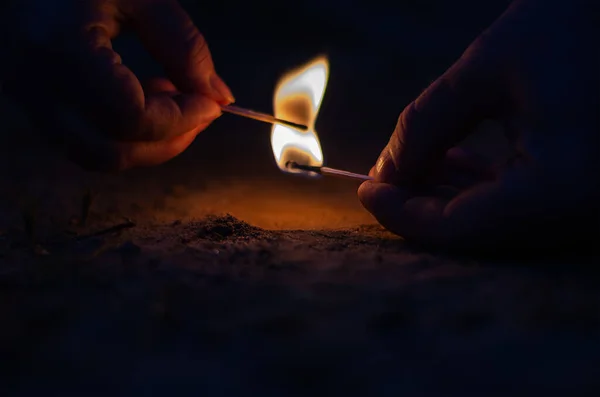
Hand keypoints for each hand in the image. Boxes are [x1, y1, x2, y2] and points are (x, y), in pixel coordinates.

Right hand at [2, 0, 233, 170]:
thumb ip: (183, 45)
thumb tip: (220, 96)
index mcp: (62, 49)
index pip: (130, 117)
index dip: (180, 119)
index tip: (212, 104)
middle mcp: (36, 87)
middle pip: (113, 152)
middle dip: (168, 141)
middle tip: (200, 112)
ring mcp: (29, 101)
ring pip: (97, 156)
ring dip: (147, 142)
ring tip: (172, 100)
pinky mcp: (33, 105)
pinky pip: (85, 142)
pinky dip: (125, 135)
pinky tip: (143, 98)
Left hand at [358, 0, 598, 252]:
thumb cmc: (570, 26)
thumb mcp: (481, 72)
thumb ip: (422, 126)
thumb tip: (383, 174)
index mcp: (561, 188)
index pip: (457, 227)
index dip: (401, 213)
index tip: (365, 189)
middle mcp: (583, 214)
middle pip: (475, 231)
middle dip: (420, 204)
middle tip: (382, 177)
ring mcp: (589, 208)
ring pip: (495, 222)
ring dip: (446, 196)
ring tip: (411, 162)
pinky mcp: (586, 191)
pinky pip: (520, 206)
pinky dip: (479, 188)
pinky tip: (449, 159)